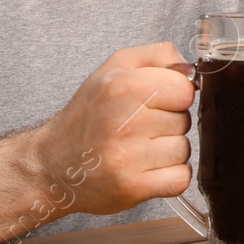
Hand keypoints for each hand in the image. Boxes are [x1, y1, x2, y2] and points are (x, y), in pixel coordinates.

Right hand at [31, 43, 196, 215]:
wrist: (51, 165)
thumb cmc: (87, 115)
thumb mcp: (115, 68)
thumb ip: (158, 56)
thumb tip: (192, 71)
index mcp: (122, 86)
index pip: (185, 89)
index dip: (175, 96)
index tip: (157, 102)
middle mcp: (124, 121)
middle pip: (184, 120)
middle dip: (168, 124)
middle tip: (138, 127)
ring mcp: (128, 157)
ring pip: (183, 150)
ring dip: (168, 151)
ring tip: (139, 149)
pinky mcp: (132, 187)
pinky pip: (180, 178)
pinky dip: (170, 177)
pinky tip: (146, 170)